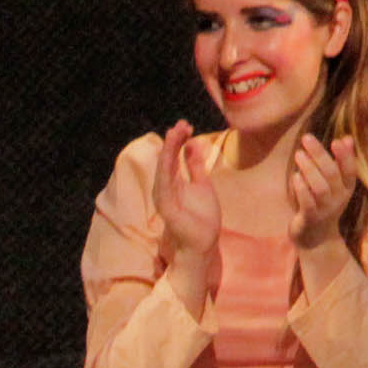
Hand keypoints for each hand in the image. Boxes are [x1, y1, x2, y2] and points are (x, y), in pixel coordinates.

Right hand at [151, 121, 219, 257]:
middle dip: (173, 141)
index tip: (187, 125)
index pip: (173, 156)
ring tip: (174, 134)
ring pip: (163, 169)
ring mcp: (163, 197)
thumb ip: (195, 165)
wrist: (204, 243)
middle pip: (167, 159)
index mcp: (174, 182)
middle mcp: (165, 187)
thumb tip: (193, 143)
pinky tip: (169, 155)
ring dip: (167, 151)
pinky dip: (165, 169)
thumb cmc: (202, 217)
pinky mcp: (165, 208)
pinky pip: (164, 185)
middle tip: (181, 124)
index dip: (178, 140)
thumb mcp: (202, 184)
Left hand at [286, 132, 350, 245]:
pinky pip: (307, 203)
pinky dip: (301, 189)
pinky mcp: (310, 218)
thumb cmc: (324, 202)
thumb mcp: (335, 183)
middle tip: (306, 138)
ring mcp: (325, 210)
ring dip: (309, 169)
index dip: (345, 156)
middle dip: (320, 155)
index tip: (336, 140)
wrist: (316, 237)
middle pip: (332, 174)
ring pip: (320, 187)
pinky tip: (295, 176)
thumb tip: (347, 138)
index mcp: (346, 188)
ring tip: (298, 154)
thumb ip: (340, 162)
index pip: (350, 170)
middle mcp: (339, 198)